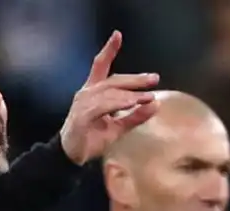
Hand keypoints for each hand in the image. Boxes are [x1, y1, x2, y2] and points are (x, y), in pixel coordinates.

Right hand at [59, 31, 159, 164]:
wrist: (73, 156)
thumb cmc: (92, 138)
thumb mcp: (118, 126)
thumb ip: (135, 116)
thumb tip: (156, 104)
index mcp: (94, 91)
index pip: (100, 66)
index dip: (109, 50)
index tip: (117, 35)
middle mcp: (87, 93)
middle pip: (113, 80)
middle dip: (134, 79)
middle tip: (154, 79)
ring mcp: (83, 104)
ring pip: (109, 92)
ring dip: (130, 93)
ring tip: (147, 96)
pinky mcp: (82, 116)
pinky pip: (103, 106)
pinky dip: (119, 103)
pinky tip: (132, 103)